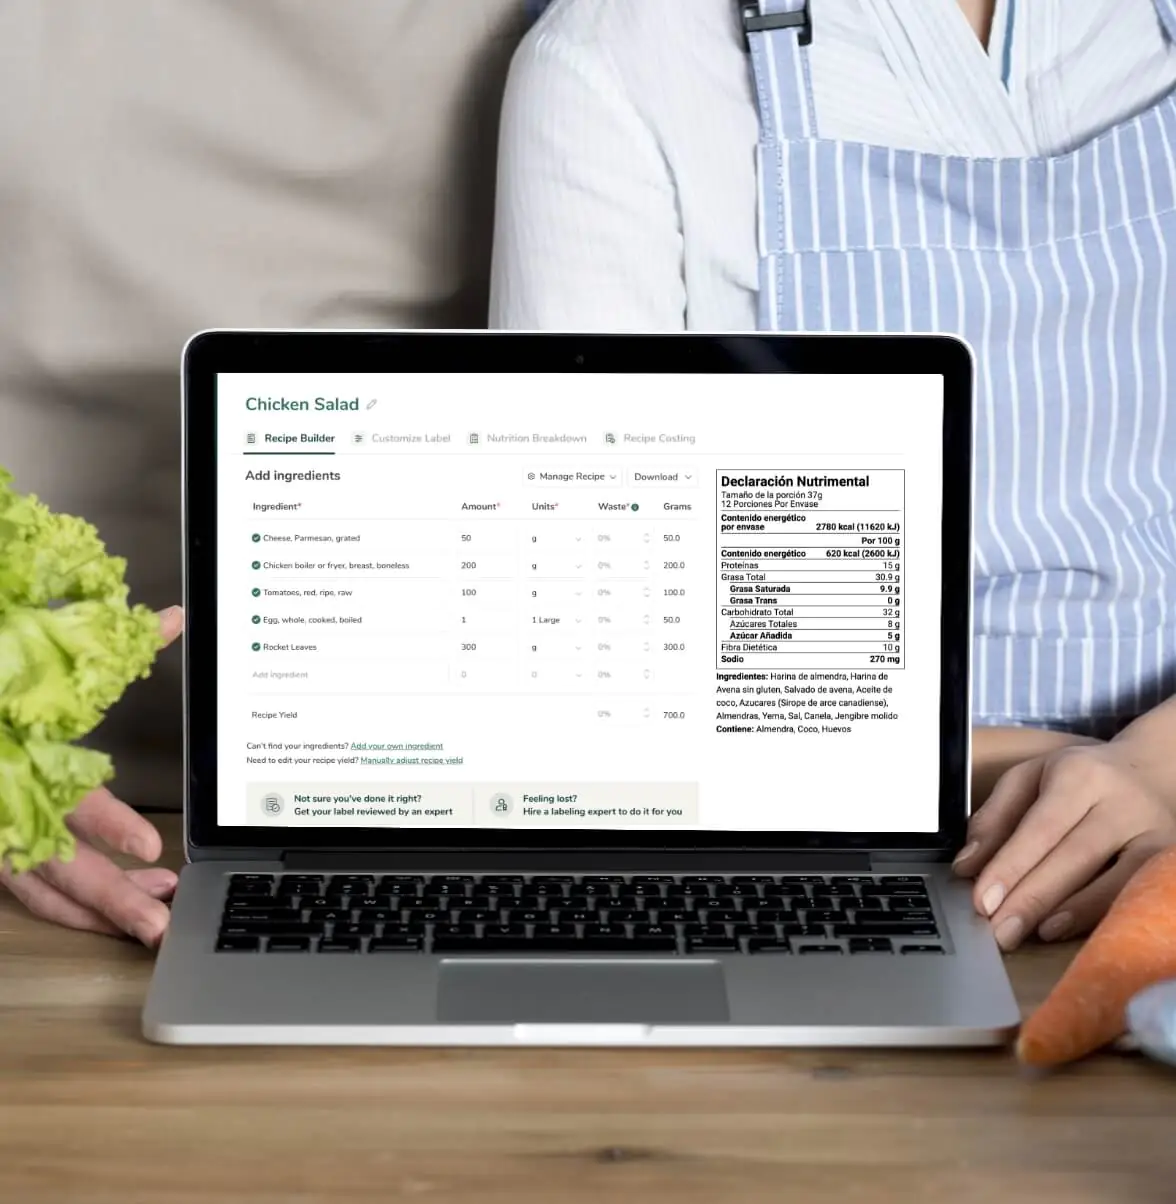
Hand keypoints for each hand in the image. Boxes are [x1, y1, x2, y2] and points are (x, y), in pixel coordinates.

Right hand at [0, 606, 183, 946]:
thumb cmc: (3, 695)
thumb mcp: (39, 663)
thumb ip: (110, 648)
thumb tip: (173, 617)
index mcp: (19, 759)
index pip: (68, 795)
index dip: (107, 823)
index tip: (149, 845)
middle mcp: (5, 802)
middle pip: (58, 864)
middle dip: (109, 898)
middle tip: (158, 923)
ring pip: (41, 889)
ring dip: (98, 908)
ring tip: (155, 917)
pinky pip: (30, 889)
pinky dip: (73, 905)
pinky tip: (118, 905)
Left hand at [954, 739, 1175, 948]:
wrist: (1153, 770)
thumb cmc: (1080, 778)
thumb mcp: (1029, 778)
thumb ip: (995, 818)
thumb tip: (967, 866)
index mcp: (1079, 775)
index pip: (1042, 827)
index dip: (1011, 866)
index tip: (982, 899)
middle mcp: (1120, 803)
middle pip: (1074, 857)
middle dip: (1031, 898)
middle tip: (997, 930)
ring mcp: (1152, 833)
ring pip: (1110, 879)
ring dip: (1066, 913)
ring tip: (1027, 933)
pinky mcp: (1169, 858)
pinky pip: (1133, 892)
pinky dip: (1098, 914)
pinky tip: (1065, 928)